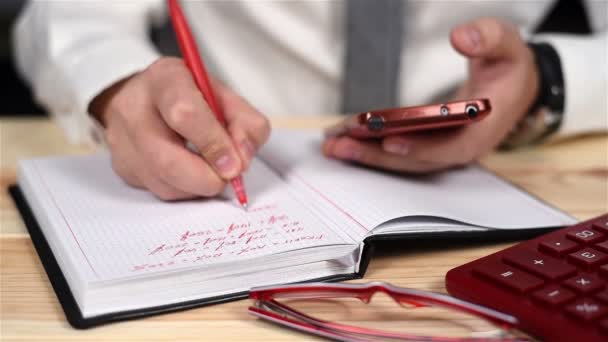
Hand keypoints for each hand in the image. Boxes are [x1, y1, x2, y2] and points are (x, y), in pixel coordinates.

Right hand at [90, 57, 270, 199]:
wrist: (143, 99)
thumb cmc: (188, 96)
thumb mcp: (223, 95)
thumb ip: (244, 122)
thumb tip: (243, 158)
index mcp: (164, 81)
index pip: (184, 114)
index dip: (213, 144)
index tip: (235, 165)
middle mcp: (134, 110)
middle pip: (167, 161)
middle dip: (207, 179)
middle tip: (228, 177)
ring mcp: (123, 143)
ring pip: (166, 185)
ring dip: (199, 186)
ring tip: (210, 167)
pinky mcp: (123, 169)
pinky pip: (162, 192)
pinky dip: (186, 189)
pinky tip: (191, 170)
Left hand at [323, 17, 538, 172]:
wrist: (513, 87)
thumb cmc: (509, 69)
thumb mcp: (508, 46)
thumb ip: (489, 38)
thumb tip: (462, 37)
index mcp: (483, 130)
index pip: (451, 148)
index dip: (421, 148)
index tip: (389, 142)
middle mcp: (461, 147)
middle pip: (416, 160)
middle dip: (377, 155)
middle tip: (341, 145)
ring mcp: (443, 150)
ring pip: (402, 160)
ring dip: (366, 155)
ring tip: (332, 144)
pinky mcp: (429, 147)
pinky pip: (398, 151)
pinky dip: (371, 148)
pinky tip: (344, 138)